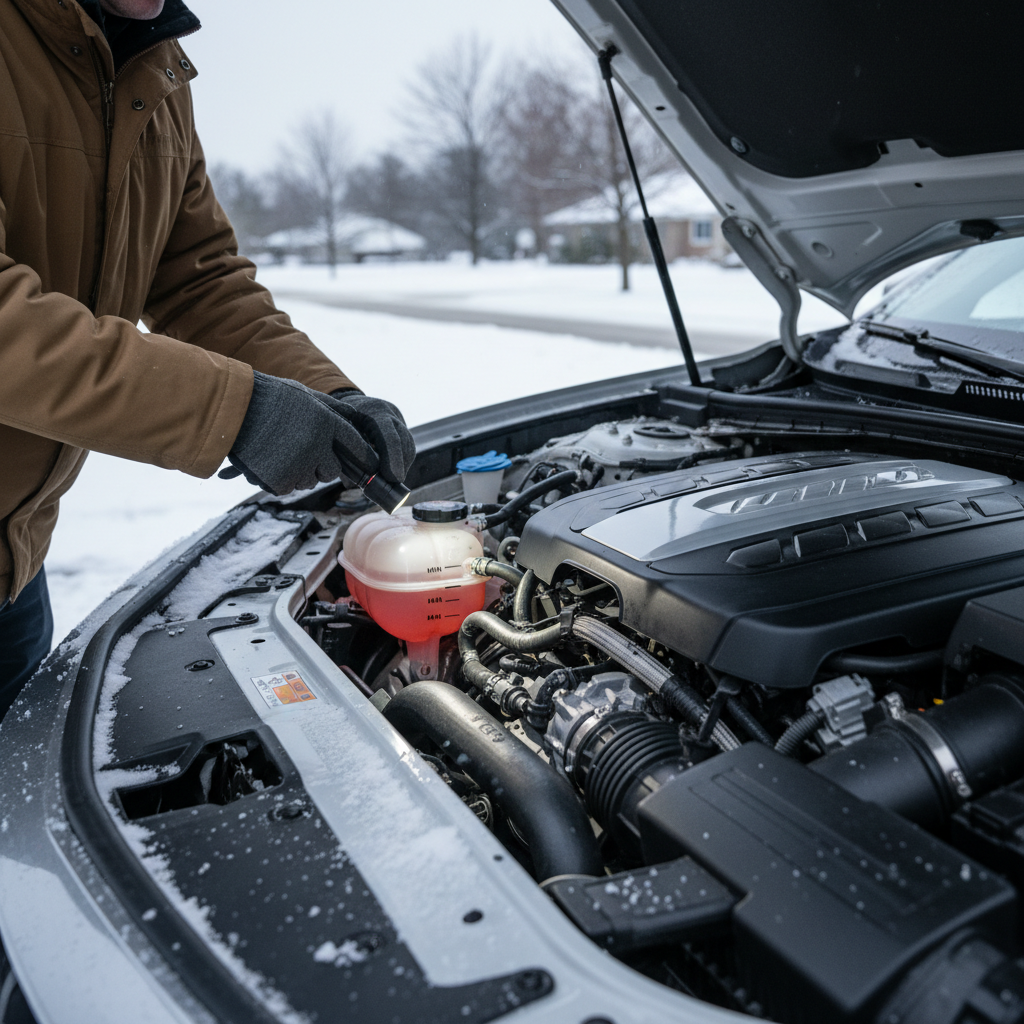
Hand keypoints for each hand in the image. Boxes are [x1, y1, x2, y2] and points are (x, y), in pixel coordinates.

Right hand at [219, 372, 413, 494]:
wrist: (231, 410)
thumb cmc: (267, 397)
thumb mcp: (304, 395)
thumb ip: (330, 408)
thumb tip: (354, 416)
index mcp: (327, 422)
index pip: (356, 445)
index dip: (363, 456)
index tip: (369, 465)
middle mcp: (318, 446)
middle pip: (333, 470)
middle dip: (323, 466)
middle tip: (306, 455)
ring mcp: (299, 465)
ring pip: (310, 480)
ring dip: (300, 473)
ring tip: (281, 453)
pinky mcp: (281, 481)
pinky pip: (289, 487)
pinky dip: (281, 480)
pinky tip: (269, 462)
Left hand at [326, 390, 415, 483]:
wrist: (350, 400)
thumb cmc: (340, 419)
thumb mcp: (339, 432)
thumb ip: (344, 455)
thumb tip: (351, 484)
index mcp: (373, 413)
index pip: (389, 437)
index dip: (393, 459)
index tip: (392, 478)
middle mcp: (389, 413)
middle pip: (404, 441)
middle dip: (401, 465)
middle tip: (393, 483)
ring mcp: (397, 418)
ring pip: (408, 444)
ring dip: (403, 465)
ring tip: (392, 480)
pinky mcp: (401, 425)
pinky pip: (407, 445)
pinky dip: (402, 460)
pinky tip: (392, 471)